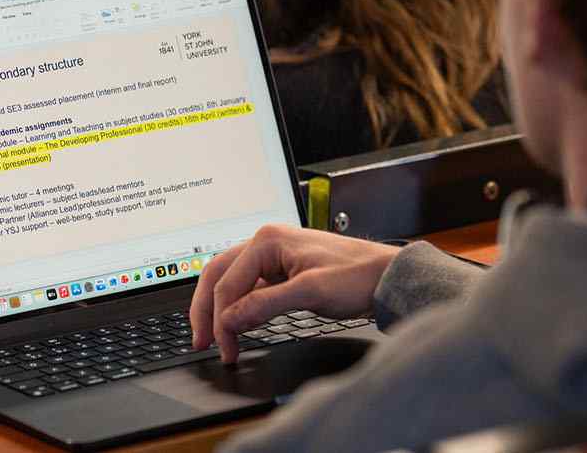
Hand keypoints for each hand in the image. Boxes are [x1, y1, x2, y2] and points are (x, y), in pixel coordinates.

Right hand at [188, 225, 397, 362]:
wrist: (385, 276)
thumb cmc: (356, 275)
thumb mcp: (309, 292)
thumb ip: (264, 305)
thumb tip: (229, 319)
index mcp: (267, 240)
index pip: (228, 282)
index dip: (220, 318)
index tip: (223, 346)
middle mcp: (265, 243)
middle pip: (218, 275)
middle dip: (207, 310)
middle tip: (201, 341)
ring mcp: (272, 256)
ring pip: (230, 281)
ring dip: (219, 308)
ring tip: (211, 336)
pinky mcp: (280, 271)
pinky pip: (247, 287)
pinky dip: (237, 306)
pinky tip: (235, 324)